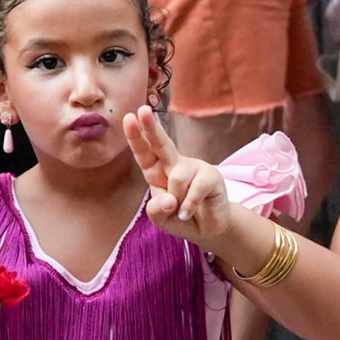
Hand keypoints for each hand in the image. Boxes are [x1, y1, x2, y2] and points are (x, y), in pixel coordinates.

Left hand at [123, 106, 233, 247]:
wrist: (208, 229)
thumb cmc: (180, 217)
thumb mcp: (161, 219)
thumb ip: (156, 210)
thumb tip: (168, 199)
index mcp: (156, 171)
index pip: (144, 152)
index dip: (136, 136)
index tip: (129, 118)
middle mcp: (173, 164)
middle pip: (161, 144)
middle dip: (151, 127)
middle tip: (142, 110)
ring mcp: (193, 167)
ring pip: (177, 177)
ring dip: (177, 200)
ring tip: (182, 211)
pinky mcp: (211, 175)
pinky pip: (195, 189)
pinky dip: (190, 206)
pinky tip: (189, 212)